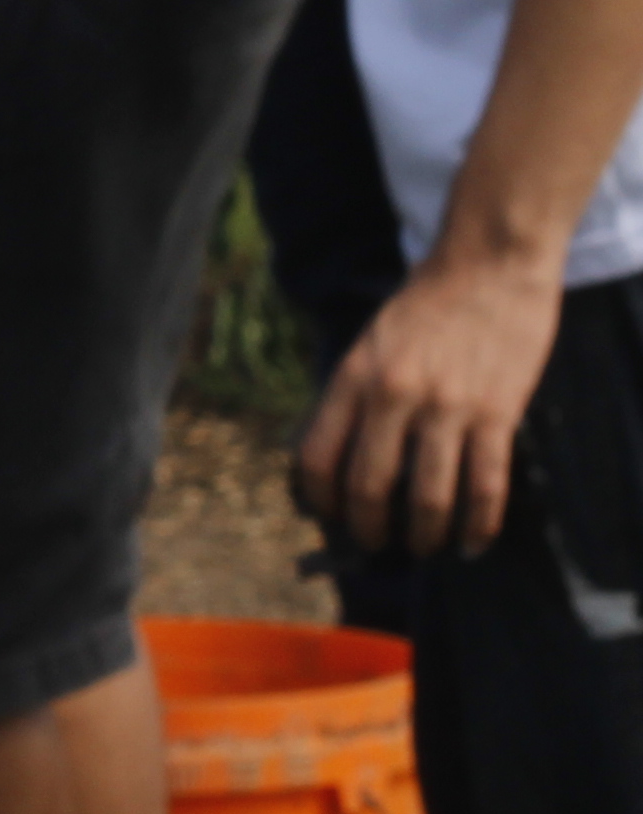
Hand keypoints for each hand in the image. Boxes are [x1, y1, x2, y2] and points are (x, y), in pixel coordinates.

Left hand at [297, 248, 566, 555]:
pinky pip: (484, 487)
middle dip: (368, 528)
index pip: (318, 455)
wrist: (489, 265)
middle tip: (375, 544)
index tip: (328, 517)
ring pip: (427, 497)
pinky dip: (478, 525)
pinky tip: (472, 543)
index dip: (319, 498)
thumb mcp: (371, 342)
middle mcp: (393, 395)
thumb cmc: (426, 304)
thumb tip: (342, 455)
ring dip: (423, 536)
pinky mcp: (495, 415)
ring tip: (423, 547)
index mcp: (353, 375)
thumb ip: (356, 393)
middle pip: (368, 485)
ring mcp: (446, 407)